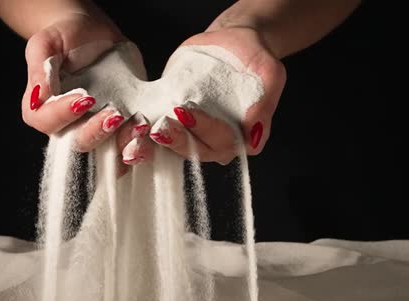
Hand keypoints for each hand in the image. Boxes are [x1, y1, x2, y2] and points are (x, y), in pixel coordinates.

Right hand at [21, 12, 129, 151]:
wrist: (91, 31)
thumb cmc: (64, 36)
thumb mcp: (46, 44)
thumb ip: (40, 68)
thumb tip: (38, 95)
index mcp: (43, 109)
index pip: (47, 122)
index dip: (64, 114)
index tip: (83, 97)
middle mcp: (68, 125)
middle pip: (78, 143)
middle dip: (97, 131)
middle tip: (114, 113)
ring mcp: (96, 128)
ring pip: (106, 151)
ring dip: (122, 143)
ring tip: (137, 125)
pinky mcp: (121, 126)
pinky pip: (128, 144)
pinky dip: (139, 143)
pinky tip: (146, 127)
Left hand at [149, 27, 285, 163]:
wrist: (232, 42)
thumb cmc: (254, 58)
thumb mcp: (270, 73)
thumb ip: (265, 103)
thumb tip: (253, 137)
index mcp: (245, 136)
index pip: (226, 144)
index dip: (207, 131)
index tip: (188, 113)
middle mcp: (219, 141)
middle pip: (199, 151)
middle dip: (180, 139)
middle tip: (164, 123)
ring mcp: (196, 135)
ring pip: (179, 147)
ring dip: (163, 140)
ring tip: (150, 127)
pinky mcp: (177, 124)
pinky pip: (163, 135)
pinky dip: (149, 134)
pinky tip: (138, 126)